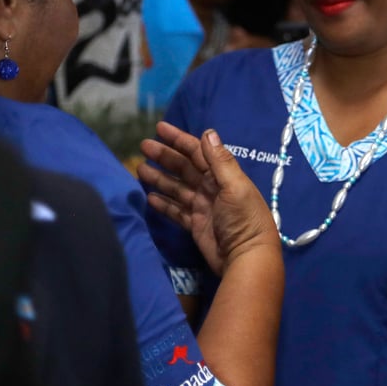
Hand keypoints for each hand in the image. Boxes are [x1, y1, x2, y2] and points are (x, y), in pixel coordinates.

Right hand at [139, 122, 276, 274]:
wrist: (247, 256)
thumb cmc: (244, 219)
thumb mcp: (235, 186)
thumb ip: (220, 161)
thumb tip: (208, 132)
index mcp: (223, 176)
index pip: (198, 152)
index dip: (179, 139)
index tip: (159, 128)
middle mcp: (212, 188)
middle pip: (184, 168)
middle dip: (164, 156)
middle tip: (143, 146)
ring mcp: (203, 207)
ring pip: (176, 188)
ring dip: (159, 178)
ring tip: (139, 170)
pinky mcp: (196, 225)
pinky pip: (176, 210)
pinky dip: (163, 204)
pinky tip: (149, 197)